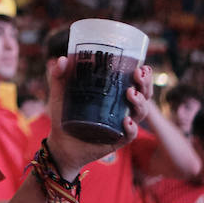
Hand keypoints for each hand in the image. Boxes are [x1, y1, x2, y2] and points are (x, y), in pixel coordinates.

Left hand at [44, 59, 153, 177]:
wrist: (59, 143)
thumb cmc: (63, 115)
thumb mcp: (60, 92)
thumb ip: (58, 75)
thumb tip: (63, 59)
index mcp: (113, 94)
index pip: (135, 83)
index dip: (143, 75)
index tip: (142, 66)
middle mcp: (121, 108)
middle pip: (143, 95)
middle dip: (145, 84)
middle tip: (138, 75)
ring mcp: (120, 125)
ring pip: (140, 113)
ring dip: (140, 102)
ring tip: (130, 93)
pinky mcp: (117, 140)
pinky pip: (130, 134)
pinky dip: (131, 128)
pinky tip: (126, 120)